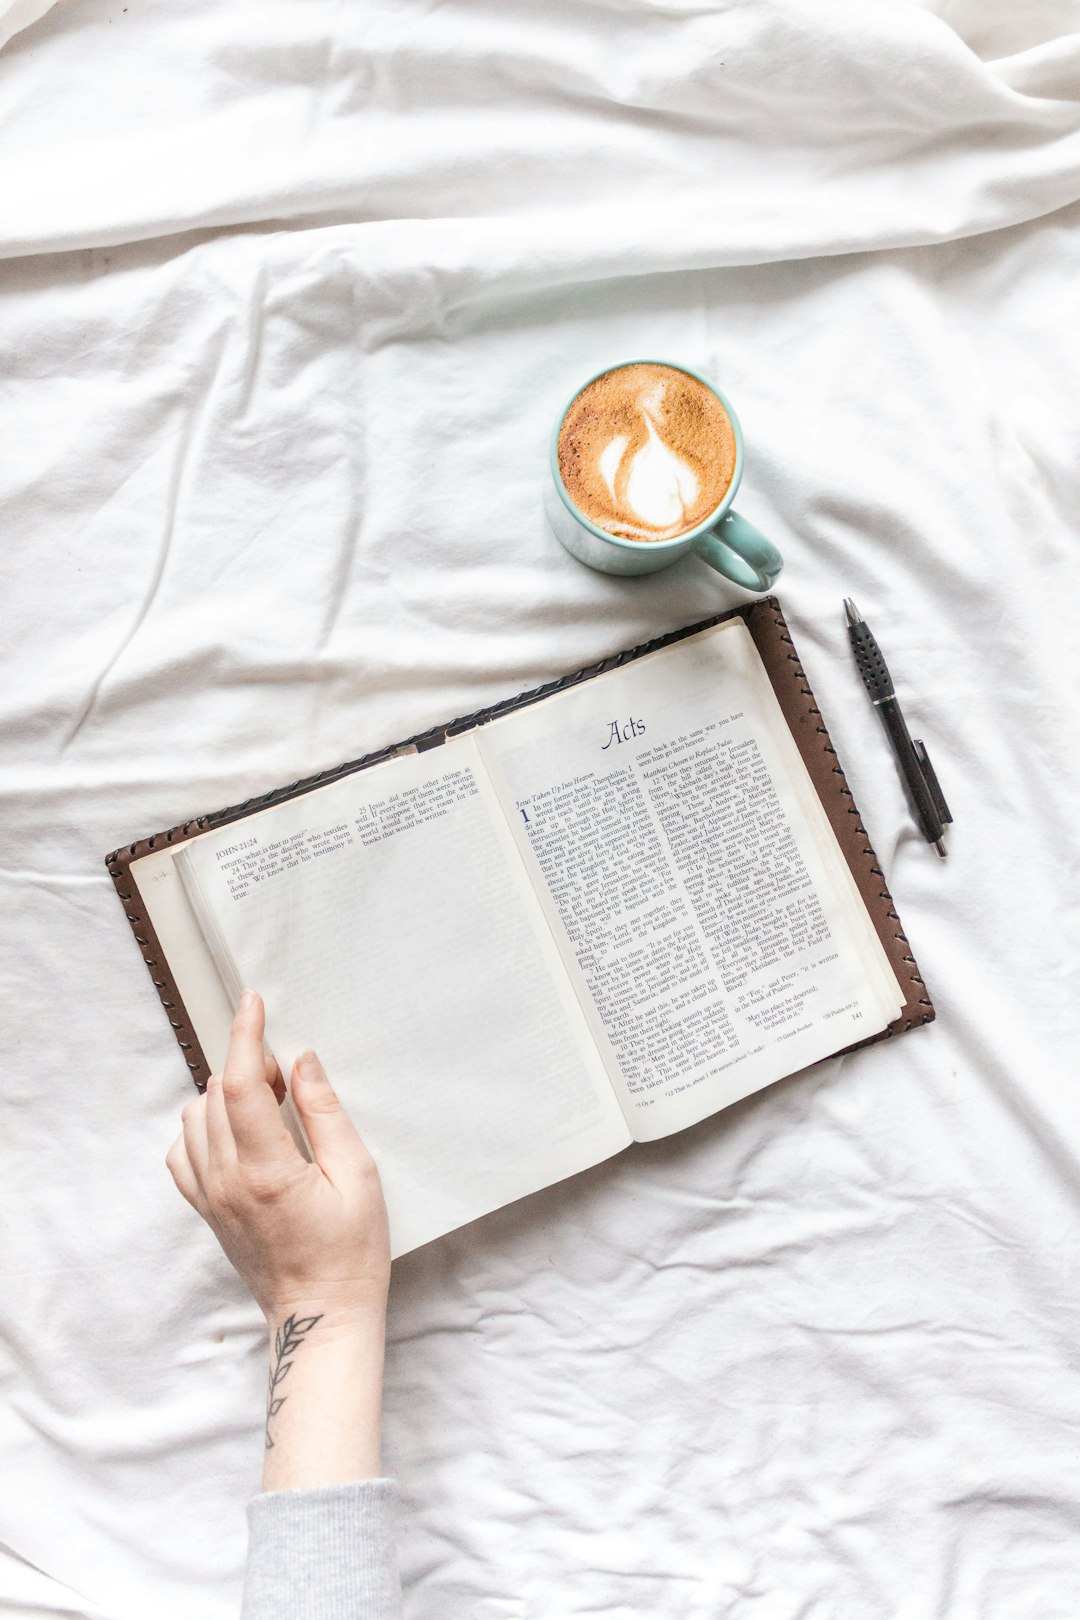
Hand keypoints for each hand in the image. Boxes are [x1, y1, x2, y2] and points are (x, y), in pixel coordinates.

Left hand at [165, 991, 390, 1328]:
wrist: (320, 1315)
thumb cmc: (350, 1253)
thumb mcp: (358, 1176)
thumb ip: (325, 1114)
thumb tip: (303, 1062)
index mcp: (266, 1171)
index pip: (240, 1084)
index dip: (245, 1035)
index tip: (253, 1002)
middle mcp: (226, 1181)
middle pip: (215, 1093)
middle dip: (248, 1065)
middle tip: (290, 1074)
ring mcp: (210, 1197)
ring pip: (195, 1117)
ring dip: (226, 1094)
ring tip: (271, 1104)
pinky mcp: (206, 1210)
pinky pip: (183, 1152)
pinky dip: (204, 1127)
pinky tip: (239, 1131)